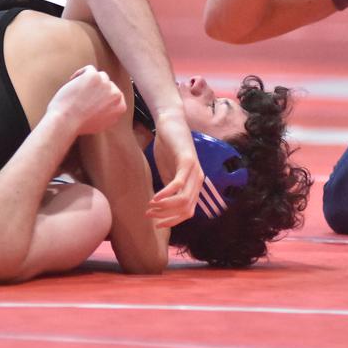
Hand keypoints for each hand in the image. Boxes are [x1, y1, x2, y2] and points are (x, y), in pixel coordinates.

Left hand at [47, 65, 125, 135]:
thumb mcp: (102, 124)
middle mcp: (116, 95)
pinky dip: (79, 74)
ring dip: (89, 81)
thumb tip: (108, 104)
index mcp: (120, 107)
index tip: (91, 99)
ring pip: (100, 76)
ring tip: (77, 89)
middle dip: (96, 89)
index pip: (115, 95)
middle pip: (108, 85)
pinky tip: (72, 82)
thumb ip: (109, 113)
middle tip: (83, 95)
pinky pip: (89, 69)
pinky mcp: (94, 76)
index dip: (102, 96)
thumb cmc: (79, 125)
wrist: (67, 122)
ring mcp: (106, 84)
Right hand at [146, 111, 203, 228]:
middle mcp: (198, 180)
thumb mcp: (169, 173)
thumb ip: (170, 190)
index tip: (157, 224)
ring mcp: (194, 171)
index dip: (172, 221)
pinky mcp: (186, 161)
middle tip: (149, 215)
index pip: (187, 212)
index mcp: (194, 185)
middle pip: (186, 209)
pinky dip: (166, 193)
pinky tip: (155, 198)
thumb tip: (162, 208)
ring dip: (165, 207)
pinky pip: (178, 183)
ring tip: (150, 207)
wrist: (170, 124)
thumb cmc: (168, 148)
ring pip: (184, 199)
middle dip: (167, 216)